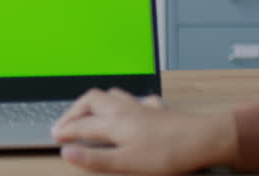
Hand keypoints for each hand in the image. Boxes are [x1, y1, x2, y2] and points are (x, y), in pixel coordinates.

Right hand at [51, 88, 236, 173]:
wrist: (203, 139)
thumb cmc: (167, 154)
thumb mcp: (126, 163)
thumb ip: (95, 158)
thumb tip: (67, 153)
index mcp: (114, 123)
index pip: (81, 125)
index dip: (65, 131)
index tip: (55, 137)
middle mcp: (124, 110)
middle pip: (91, 100)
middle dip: (75, 110)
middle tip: (67, 122)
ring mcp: (141, 107)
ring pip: (112, 95)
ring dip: (97, 102)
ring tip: (91, 112)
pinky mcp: (157, 110)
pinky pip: (137, 100)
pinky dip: (126, 103)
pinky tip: (131, 110)